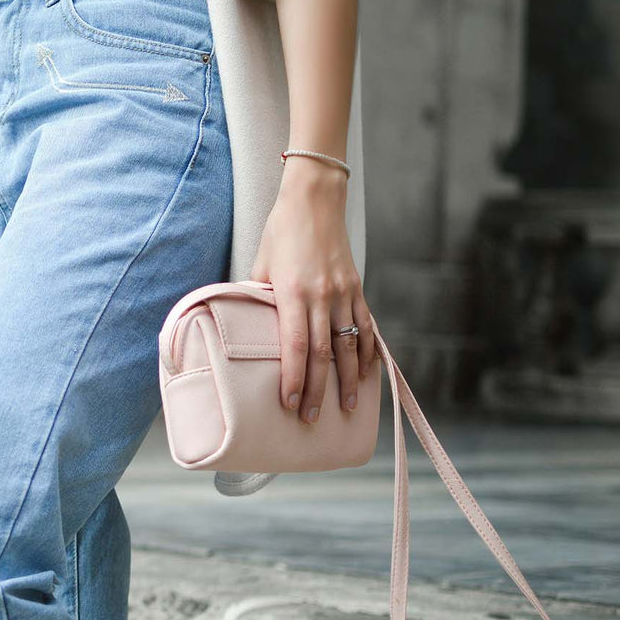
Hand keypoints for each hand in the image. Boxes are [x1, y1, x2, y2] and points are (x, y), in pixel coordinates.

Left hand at [250, 157, 377, 423]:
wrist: (315, 200)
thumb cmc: (281, 232)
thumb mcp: (261, 264)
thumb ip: (257, 298)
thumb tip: (249, 327)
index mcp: (292, 292)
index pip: (295, 345)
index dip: (294, 377)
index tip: (290, 403)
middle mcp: (321, 296)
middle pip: (322, 353)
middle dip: (318, 389)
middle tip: (312, 418)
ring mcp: (343, 292)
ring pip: (349, 344)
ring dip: (348, 379)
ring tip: (347, 407)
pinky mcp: (357, 287)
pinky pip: (366, 325)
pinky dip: (370, 351)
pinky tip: (368, 373)